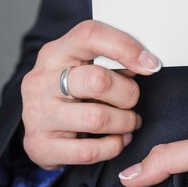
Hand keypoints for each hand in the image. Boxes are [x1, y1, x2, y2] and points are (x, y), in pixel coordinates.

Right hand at [21, 20, 161, 169]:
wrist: (37, 130)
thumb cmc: (71, 93)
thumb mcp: (84, 68)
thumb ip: (111, 62)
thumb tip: (146, 62)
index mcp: (55, 53)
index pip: (90, 35)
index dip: (126, 47)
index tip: (150, 64)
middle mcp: (41, 81)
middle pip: (98, 80)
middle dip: (128, 94)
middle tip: (132, 101)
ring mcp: (38, 114)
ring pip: (97, 118)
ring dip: (125, 122)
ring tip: (130, 122)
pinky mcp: (41, 145)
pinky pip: (90, 151)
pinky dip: (113, 146)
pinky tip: (117, 140)